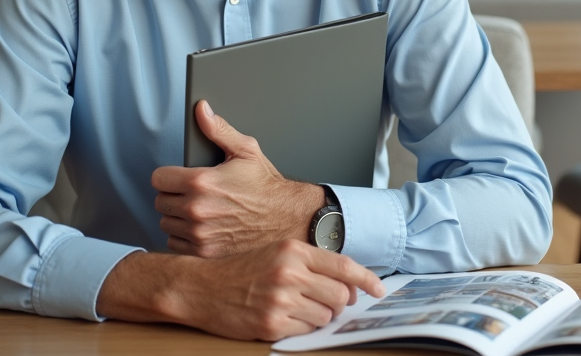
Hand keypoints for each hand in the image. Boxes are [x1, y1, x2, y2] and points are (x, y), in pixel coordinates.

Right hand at [96, 239, 385, 340]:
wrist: (201, 286)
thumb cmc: (240, 270)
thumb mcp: (276, 254)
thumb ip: (311, 264)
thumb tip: (347, 286)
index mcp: (293, 250)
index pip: (343, 266)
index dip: (367, 280)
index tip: (379, 289)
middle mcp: (290, 272)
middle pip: (339, 295)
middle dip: (338, 303)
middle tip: (324, 303)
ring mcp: (281, 298)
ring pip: (325, 316)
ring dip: (318, 317)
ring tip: (296, 308)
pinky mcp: (272, 322)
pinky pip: (306, 330)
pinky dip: (301, 327)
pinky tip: (284, 317)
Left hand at [152, 100, 324, 257]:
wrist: (285, 217)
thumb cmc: (266, 185)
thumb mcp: (246, 150)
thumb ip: (218, 130)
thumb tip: (202, 111)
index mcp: (201, 182)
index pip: (158, 179)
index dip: (169, 175)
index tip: (179, 177)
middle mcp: (197, 209)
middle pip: (160, 201)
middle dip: (174, 195)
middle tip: (192, 192)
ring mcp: (200, 233)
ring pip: (166, 223)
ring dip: (177, 217)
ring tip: (197, 209)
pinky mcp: (205, 251)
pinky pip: (175, 243)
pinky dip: (184, 237)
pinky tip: (200, 226)